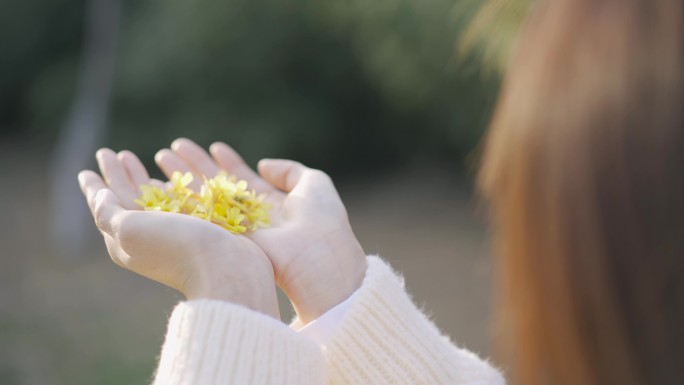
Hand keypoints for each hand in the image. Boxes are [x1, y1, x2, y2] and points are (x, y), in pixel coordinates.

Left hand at [78, 149, 279, 317]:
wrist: (227, 268)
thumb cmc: (176, 248)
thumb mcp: (129, 230)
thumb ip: (107, 211)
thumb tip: (99, 194)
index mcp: (128, 241)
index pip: (107, 208)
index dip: (96, 188)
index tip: (86, 171)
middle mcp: (153, 236)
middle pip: (132, 199)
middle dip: (122, 176)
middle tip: (114, 154)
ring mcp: (181, 232)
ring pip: (160, 197)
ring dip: (148, 176)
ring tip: (147, 156)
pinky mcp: (207, 226)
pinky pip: (188, 198)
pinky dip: (181, 182)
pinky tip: (178, 176)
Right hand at [155, 138, 366, 322]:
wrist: (321, 258)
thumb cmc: (324, 221)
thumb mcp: (314, 183)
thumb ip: (289, 169)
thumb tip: (262, 164)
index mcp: (272, 204)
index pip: (244, 180)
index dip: (228, 163)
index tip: (213, 147)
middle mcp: (251, 216)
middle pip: (218, 187)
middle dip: (196, 167)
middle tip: (171, 150)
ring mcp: (236, 228)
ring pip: (204, 198)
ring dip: (183, 177)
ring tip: (162, 157)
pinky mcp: (226, 240)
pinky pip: (200, 215)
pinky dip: (182, 198)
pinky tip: (166, 181)